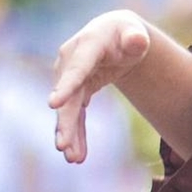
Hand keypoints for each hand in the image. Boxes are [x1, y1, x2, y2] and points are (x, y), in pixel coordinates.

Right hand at [49, 10, 151, 163]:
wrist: (114, 36)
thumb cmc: (126, 34)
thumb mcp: (134, 33)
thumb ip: (135, 38)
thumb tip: (138, 41)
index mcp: (86, 45)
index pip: (77, 69)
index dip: (66, 86)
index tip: (53, 103)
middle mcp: (71, 62)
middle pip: (68, 96)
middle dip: (65, 121)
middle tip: (62, 145)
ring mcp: (70, 78)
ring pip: (69, 110)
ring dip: (69, 134)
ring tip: (72, 158)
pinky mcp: (75, 92)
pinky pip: (75, 115)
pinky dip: (77, 134)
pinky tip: (78, 155)